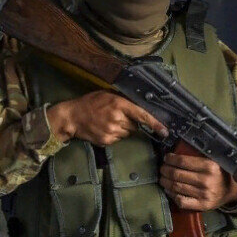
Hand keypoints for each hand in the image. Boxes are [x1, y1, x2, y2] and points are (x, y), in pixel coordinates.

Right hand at [46, 90, 166, 145]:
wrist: (71, 117)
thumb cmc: (90, 103)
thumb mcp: (108, 95)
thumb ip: (124, 101)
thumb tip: (141, 107)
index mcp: (119, 105)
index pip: (142, 115)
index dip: (155, 123)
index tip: (165, 130)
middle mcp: (117, 119)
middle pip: (136, 126)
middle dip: (132, 122)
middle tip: (118, 117)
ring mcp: (112, 131)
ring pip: (128, 133)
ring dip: (124, 129)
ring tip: (109, 122)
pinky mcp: (107, 141)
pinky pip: (119, 139)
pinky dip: (115, 135)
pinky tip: (105, 128)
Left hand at [159, 152, 236, 210]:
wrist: (232, 191)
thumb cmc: (220, 173)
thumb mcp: (213, 161)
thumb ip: (197, 157)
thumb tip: (176, 153)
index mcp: (209, 166)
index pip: (182, 161)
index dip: (170, 159)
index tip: (167, 158)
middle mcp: (206, 180)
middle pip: (176, 174)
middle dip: (165, 170)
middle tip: (162, 168)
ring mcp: (203, 194)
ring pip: (176, 187)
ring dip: (165, 182)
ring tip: (163, 178)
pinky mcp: (201, 205)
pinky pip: (181, 200)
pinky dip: (172, 195)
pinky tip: (170, 190)